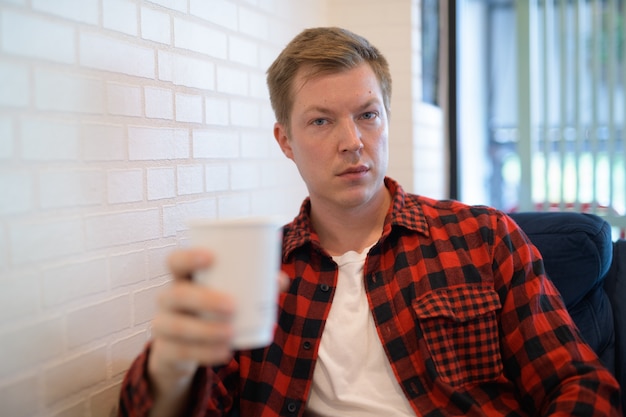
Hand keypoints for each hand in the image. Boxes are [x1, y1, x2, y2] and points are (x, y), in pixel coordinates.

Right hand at [146, 248, 288, 415]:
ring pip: (175, 325)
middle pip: (176, 294)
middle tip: (232, 306)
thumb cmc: (208, 310)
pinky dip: (204, 353)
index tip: (211, 257)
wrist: (181, 348)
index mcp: (182, 278)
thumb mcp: (224, 295)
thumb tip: (281, 280)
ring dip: (205, 330)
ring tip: (231, 333)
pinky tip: (224, 352)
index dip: (188, 257)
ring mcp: (162, 325)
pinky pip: (180, 351)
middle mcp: (167, 298)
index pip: (174, 261)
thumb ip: (252, 285)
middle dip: (204, 299)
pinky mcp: (164, 350)